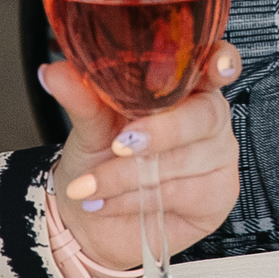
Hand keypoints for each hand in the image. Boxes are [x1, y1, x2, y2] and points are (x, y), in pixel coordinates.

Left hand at [45, 44, 242, 274]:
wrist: (90, 216)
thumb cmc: (100, 159)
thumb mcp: (90, 124)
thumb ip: (82, 96)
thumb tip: (55, 72)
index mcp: (185, 85)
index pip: (216, 62)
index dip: (223, 61)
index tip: (216, 66)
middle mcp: (207, 115)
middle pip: (205, 114)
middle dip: (161, 131)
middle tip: (120, 143)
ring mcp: (218, 155)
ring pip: (186, 159)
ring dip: (130, 174)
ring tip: (92, 184)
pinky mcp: (218, 193)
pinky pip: (182, 193)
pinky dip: (138, 199)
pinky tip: (111, 201)